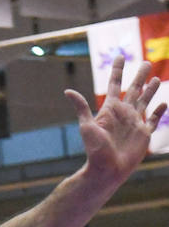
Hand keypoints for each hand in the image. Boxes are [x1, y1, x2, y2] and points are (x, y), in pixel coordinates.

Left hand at [65, 55, 167, 186]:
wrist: (106, 171)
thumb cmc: (95, 150)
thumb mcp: (86, 127)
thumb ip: (81, 108)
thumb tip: (67, 91)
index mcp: (110, 109)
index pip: (114, 84)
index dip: (117, 70)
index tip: (120, 56)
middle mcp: (123, 113)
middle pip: (133, 89)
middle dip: (139, 76)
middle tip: (146, 62)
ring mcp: (134, 123)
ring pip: (145, 101)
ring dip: (150, 90)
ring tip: (155, 78)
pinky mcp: (143, 135)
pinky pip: (153, 120)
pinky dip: (159, 112)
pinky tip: (163, 104)